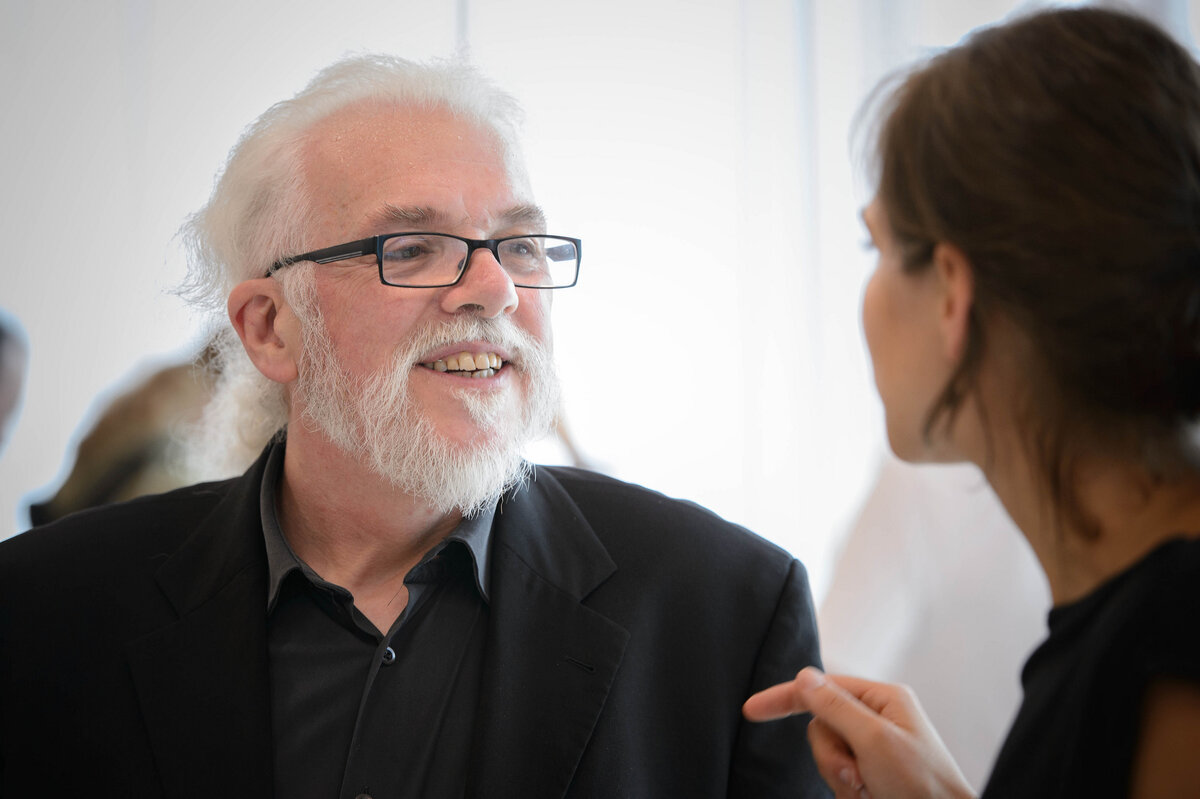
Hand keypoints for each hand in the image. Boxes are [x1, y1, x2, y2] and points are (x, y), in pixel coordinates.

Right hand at [743, 667, 975, 798]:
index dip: (786, 698)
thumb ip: (835, 707)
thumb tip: (805, 677)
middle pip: (822, 726)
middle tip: (855, 775)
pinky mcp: (872, 774)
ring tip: (867, 791)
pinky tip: (870, 797)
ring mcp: (875, 749)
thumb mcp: (874, 741)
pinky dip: (848, 791)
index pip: (822, 687)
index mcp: (884, 699)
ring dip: (840, 777)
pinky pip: (839, 776)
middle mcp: (878, 720)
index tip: (752, 710)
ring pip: (827, 755)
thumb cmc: (925, 787)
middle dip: (831, 756)